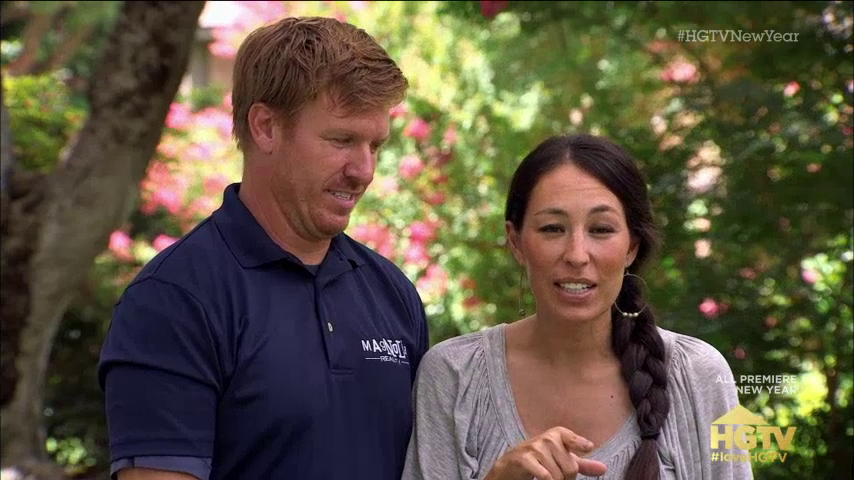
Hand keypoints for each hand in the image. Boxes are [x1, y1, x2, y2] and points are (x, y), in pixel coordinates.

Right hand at [483, 427, 607, 479]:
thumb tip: (604, 469)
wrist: (511, 464)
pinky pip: (544, 475)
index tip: (588, 447)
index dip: (580, 444)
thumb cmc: (541, 461)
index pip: (573, 439)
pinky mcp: (524, 458)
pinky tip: (543, 479)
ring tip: (546, 477)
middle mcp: (547, 438)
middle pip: (570, 467)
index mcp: (558, 434)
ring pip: (557, 475)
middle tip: (555, 476)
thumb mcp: (561, 460)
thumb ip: (582, 465)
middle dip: (565, 478)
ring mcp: (535, 447)